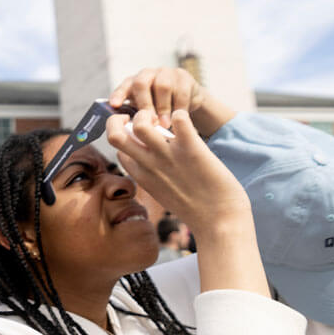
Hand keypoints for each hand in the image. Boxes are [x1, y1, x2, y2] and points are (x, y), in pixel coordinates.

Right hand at [106, 108, 249, 234]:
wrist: (219, 221)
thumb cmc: (196, 208)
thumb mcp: (163, 192)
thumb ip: (152, 175)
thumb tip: (152, 163)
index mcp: (141, 174)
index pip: (118, 146)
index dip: (125, 132)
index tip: (141, 130)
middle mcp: (149, 164)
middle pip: (114, 134)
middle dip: (121, 118)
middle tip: (143, 117)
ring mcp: (168, 157)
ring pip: (139, 124)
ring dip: (149, 112)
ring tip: (165, 117)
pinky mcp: (191, 150)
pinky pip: (179, 120)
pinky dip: (181, 114)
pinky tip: (186, 121)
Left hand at [107, 67, 234, 138]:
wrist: (186, 101)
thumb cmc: (158, 110)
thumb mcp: (144, 114)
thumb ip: (135, 119)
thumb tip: (127, 133)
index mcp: (132, 84)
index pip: (123, 87)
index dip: (118, 95)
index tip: (115, 105)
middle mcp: (146, 75)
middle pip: (141, 84)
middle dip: (144, 104)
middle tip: (148, 122)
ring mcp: (165, 73)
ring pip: (162, 86)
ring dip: (163, 108)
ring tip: (165, 125)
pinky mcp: (183, 76)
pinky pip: (181, 91)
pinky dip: (179, 107)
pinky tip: (179, 119)